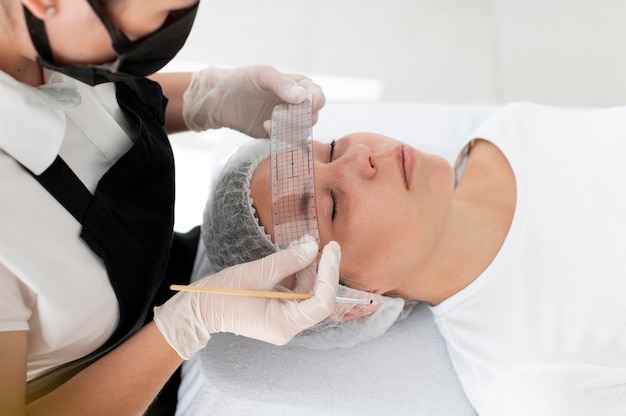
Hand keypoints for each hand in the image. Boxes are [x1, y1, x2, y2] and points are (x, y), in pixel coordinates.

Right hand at [153, 241, 339, 358]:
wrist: (200, 307)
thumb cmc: (223, 294)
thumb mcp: (258, 273)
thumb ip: (288, 260)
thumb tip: (313, 247)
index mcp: (284, 325)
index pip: (322, 303)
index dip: (330, 274)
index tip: (332, 250)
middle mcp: (288, 325)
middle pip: (316, 294)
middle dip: (317, 266)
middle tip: (315, 241)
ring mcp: (284, 317)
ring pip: (307, 288)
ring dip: (306, 264)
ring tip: (301, 242)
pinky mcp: (278, 307)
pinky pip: (295, 288)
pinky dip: (295, 269)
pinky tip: (294, 251)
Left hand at [182, 65, 325, 137]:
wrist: (221, 100)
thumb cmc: (242, 80)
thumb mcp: (262, 75)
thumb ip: (282, 84)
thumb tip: (303, 96)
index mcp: (300, 86)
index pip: (318, 97)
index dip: (312, 103)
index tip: (297, 104)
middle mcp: (298, 104)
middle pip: (312, 117)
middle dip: (296, 118)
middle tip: (277, 113)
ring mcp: (289, 121)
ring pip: (303, 131)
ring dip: (287, 128)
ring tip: (269, 121)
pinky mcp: (279, 134)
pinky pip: (289, 141)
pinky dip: (280, 136)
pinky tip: (265, 127)